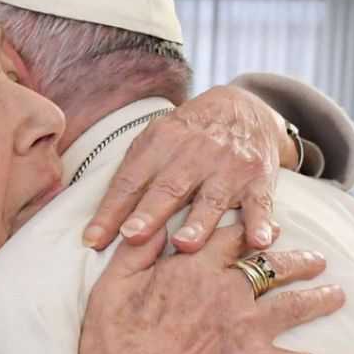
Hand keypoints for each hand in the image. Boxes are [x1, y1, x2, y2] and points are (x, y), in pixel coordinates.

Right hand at [65, 225, 353, 353]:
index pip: (228, 236)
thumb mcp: (112, 287)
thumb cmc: (114, 348)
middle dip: (294, 259)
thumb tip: (153, 221)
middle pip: (270, 264)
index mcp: (192, 268)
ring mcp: (247, 328)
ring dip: (319, 297)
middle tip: (313, 258)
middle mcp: (227, 291)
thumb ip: (137, 250)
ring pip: (295, 305)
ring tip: (337, 293)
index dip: (247, 228)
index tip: (262, 226)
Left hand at [83, 86, 299, 253]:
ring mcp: (229, 166)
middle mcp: (194, 152)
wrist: (245, 107)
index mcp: (161, 142)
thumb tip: (99, 224)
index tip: (92, 239)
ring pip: (212, 198)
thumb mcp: (157, 139)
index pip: (131, 180)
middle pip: (168, 187)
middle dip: (149, 213)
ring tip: (185, 245)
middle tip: (131, 236)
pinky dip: (260, 223)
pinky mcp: (259, 179)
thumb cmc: (188, 135)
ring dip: (198, 223)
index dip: (111, 210)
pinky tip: (258, 241)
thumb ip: (132, 175)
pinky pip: (260, 204)